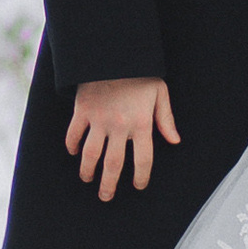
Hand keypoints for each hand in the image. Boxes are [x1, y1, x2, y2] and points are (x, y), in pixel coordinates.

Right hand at [66, 76, 177, 201]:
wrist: (115, 52)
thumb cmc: (141, 73)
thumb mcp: (160, 92)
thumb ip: (166, 119)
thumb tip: (174, 141)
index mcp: (142, 123)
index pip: (143, 159)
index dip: (142, 176)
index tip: (139, 186)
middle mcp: (120, 126)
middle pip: (113, 164)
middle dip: (109, 184)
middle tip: (106, 196)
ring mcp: (99, 119)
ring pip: (91, 154)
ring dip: (88, 170)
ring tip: (88, 179)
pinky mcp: (82, 110)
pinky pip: (74, 133)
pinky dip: (72, 145)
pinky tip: (74, 152)